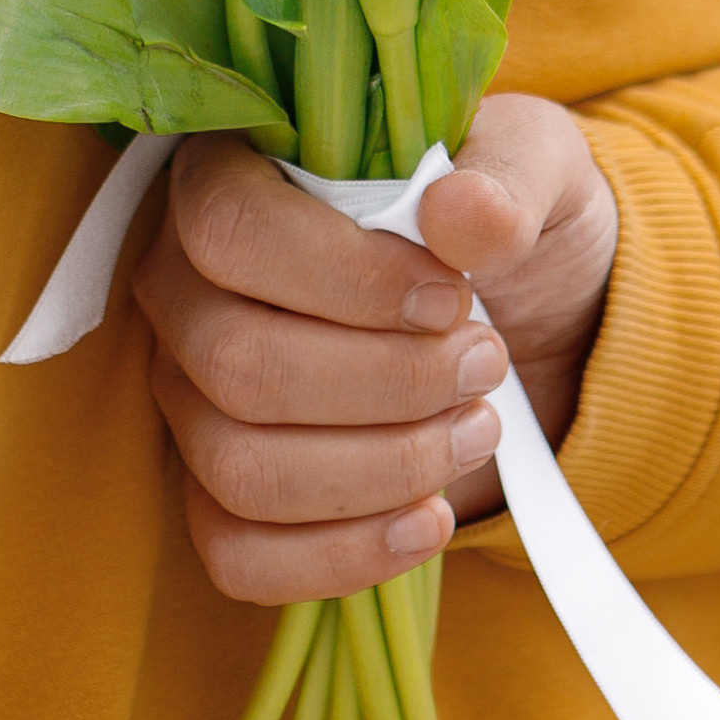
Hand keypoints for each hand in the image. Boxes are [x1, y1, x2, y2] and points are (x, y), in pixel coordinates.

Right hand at [131, 94, 617, 604]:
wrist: (526, 311)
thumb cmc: (500, 220)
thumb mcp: (535, 165)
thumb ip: (507, 176)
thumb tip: (458, 217)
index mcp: (230, 178)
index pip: (231, 230)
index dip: (344, 278)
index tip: (450, 298)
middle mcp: (184, 289)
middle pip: (238, 364)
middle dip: (386, 384)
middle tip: (484, 365)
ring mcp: (190, 397)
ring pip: (241, 466)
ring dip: (380, 468)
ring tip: (477, 430)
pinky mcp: (217, 491)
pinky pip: (238, 553)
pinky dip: (343, 553)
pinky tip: (431, 519)